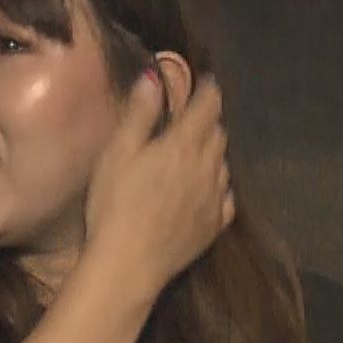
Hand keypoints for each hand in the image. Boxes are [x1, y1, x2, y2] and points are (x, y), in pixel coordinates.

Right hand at [81, 67, 233, 300]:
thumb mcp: (117, 153)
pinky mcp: (215, 226)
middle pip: (218, 133)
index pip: (208, 106)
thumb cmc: (115, 205)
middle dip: (209, 120)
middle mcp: (208, 167)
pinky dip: (219, 185)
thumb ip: (139, 114)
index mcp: (184, 144)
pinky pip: (227, 197)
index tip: (206, 82)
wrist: (129, 264)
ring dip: (214, 152)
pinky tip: (208, 189)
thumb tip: (155, 77)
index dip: (208, 90)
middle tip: (194, 118)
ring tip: (197, 152)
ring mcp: (215, 198)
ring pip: (224, 163)